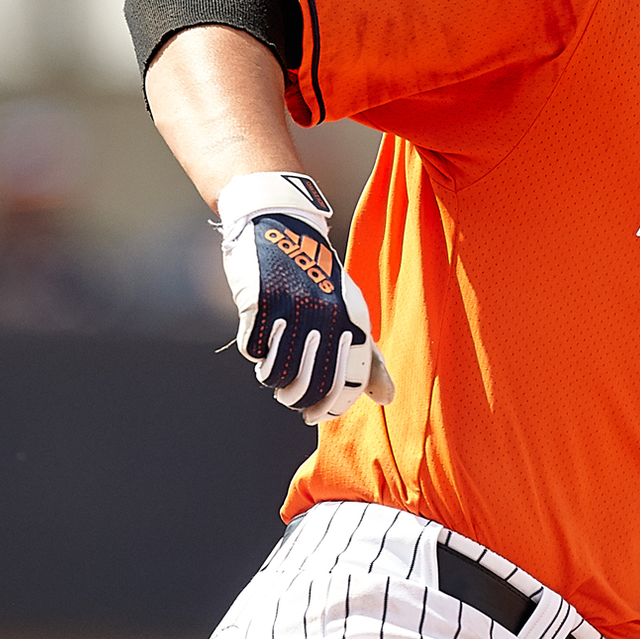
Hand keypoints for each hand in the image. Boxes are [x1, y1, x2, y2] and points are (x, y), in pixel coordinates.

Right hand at [217, 172, 395, 424]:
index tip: (315, 413)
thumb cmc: (318, 278)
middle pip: (309, 388)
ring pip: (275, 375)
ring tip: (274, 361)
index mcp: (355, 322)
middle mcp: (327, 318)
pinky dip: (253, 347)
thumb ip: (367, 358)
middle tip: (290, 394)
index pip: (348, 387)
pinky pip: (251, 348)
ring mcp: (293, 310)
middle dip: (297, 400)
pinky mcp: (260, 302)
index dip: (330, 408)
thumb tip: (388, 399)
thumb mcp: (350, 312)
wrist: (281, 225)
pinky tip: (260, 330)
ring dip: (272, 375)